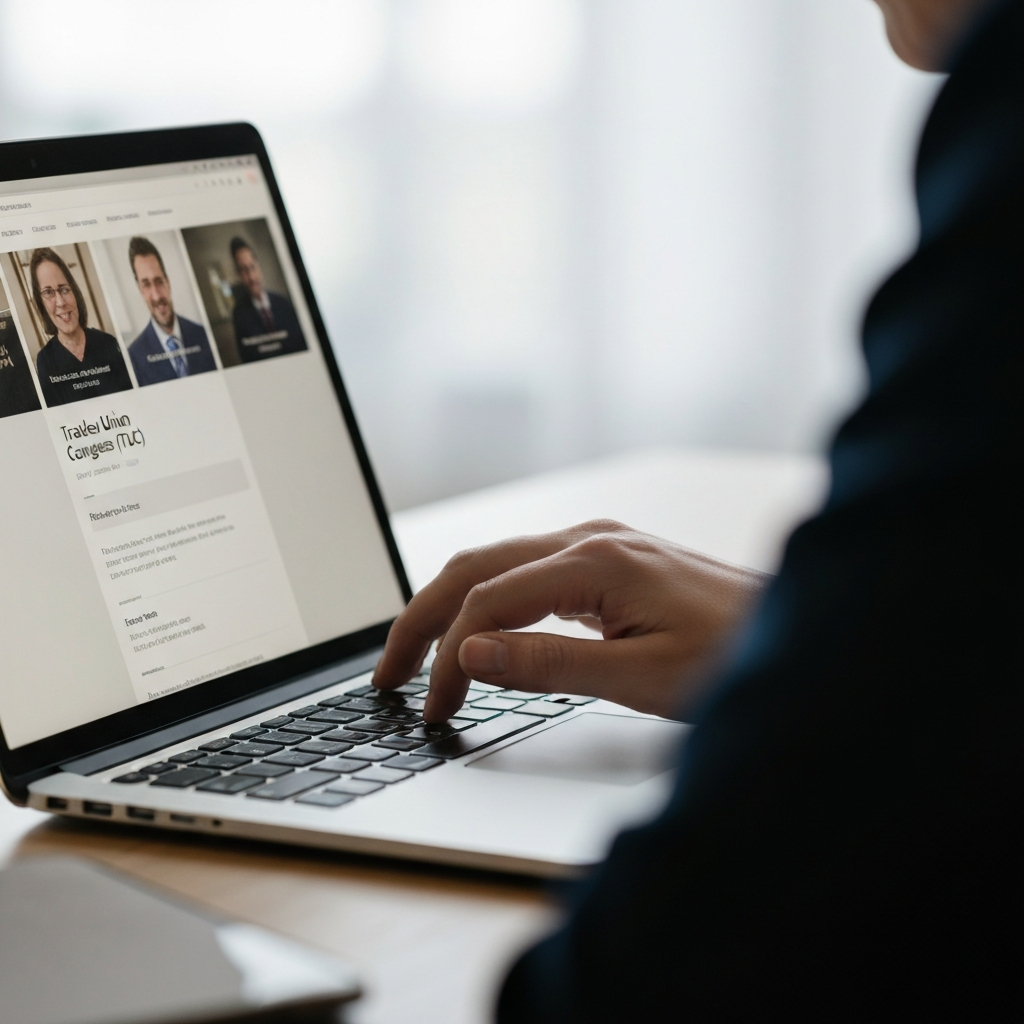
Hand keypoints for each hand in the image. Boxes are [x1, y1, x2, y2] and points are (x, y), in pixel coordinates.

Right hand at [374, 520, 769, 722]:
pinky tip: (477, 631)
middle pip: (474, 567)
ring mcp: (597, 544)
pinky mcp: (607, 561)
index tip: (434, 708)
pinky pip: (525, 572)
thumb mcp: (641, 678)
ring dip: (449, 606)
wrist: (802, 631)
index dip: (448, 657)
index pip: (487, 603)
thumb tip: (470, 653)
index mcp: (594, 561)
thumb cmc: (735, 655)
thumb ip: (549, 664)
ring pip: (495, 563)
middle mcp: (588, 539)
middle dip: (421, 617)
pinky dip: (487, 602)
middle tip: (387, 673)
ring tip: (416, 654)